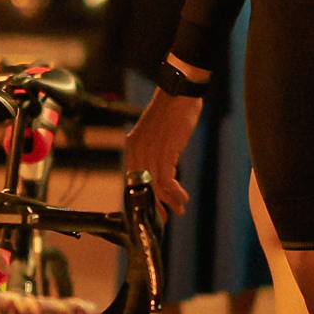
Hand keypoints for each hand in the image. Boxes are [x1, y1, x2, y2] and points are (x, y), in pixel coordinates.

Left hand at [125, 86, 204, 217]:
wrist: (179, 94)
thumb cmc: (171, 111)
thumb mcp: (156, 134)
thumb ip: (154, 151)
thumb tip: (162, 173)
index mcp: (132, 146)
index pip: (130, 179)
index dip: (139, 197)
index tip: (149, 209)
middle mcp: (137, 151)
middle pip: (141, 187)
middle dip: (152, 206)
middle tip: (162, 218)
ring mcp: (150, 152)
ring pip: (155, 187)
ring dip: (168, 202)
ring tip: (179, 210)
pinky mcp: (165, 152)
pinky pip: (167, 180)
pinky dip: (175, 193)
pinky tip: (183, 198)